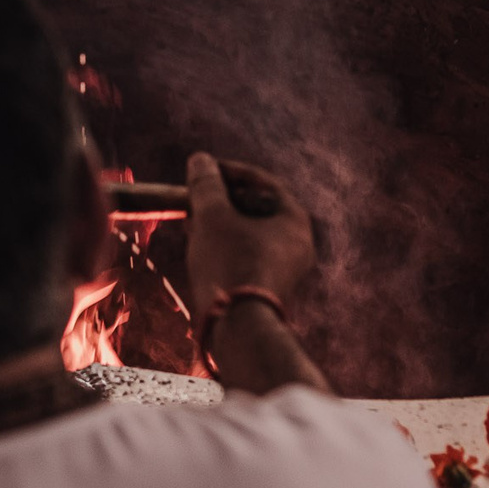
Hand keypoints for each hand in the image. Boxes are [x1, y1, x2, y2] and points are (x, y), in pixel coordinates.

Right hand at [183, 152, 314, 311]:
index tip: (203, 170)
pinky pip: (246, 255)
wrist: (238, 327)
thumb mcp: (212, 215)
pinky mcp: (268, 288)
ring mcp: (285, 268)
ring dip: (220, 223)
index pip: (263, 182)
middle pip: (256, 207)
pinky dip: (224, 245)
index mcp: (294, 220)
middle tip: (195, 197)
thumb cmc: (230, 264)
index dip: (230, 172)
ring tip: (191, 221)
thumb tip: (200, 160)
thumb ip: (206, 184)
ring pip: (249, 233)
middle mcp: (297, 244)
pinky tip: (199, 247)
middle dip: (222, 199)